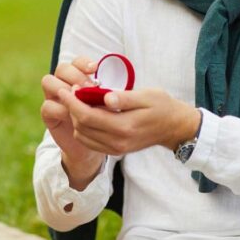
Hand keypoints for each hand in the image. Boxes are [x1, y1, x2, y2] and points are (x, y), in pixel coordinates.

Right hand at [41, 56, 104, 188]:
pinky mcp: (49, 114)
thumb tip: (112, 92)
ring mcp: (54, 97)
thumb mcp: (114, 105)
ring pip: (49, 82)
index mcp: (81, 76)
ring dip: (64, 89)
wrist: (100, 142)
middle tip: (90, 87)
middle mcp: (64, 82)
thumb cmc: (109, 118)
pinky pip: (47, 106)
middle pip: (62, 68)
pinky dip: (59, 108)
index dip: (84, 63)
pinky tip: (72, 115)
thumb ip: (112, 95)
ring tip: (79, 100)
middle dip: (75, 75)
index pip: (78, 62)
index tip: (95, 69)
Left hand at [57, 86, 200, 155]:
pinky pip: (90, 142)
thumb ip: (125, 97)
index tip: (65, 89)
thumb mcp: (147, 96)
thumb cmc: (162, 106)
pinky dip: (83, 128)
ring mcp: (116, 148)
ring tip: (78, 101)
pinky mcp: (116, 150)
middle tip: (71, 91)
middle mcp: (118, 141)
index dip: (72, 102)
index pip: (87, 116)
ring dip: (75, 119)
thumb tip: (106, 97)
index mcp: (124, 127)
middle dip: (71, 108)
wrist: (174, 127)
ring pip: (83, 136)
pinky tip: (86, 114)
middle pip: (81, 127)